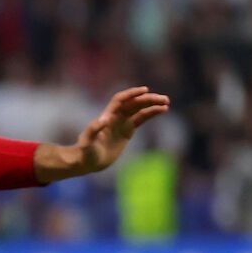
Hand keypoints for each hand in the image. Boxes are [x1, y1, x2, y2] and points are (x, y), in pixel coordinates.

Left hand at [50, 86, 171, 180]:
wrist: (88, 162)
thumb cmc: (85, 153)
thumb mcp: (87, 143)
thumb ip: (92, 131)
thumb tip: (103, 120)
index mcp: (106, 116)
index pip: (120, 100)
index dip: (132, 94)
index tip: (145, 90)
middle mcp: (115, 117)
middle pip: (133, 103)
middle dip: (147, 99)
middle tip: (164, 99)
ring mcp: (122, 123)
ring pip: (139, 109)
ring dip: (152, 104)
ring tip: (166, 103)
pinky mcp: (127, 131)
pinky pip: (141, 119)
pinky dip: (151, 113)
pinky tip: (162, 110)